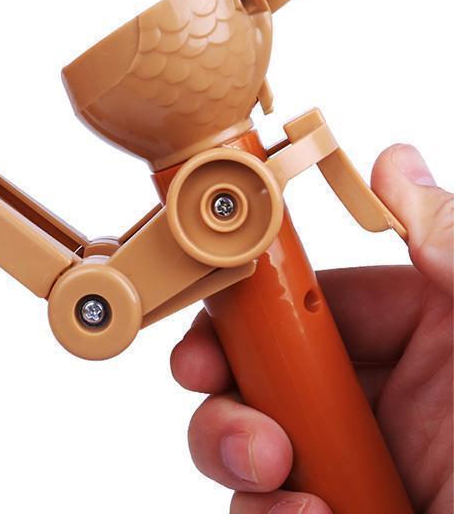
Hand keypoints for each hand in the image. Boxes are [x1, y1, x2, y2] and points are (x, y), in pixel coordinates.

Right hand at [171, 144, 452, 512]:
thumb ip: (452, 245)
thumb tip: (392, 162)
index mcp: (421, 338)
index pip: (307, 300)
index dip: (248, 305)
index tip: (212, 321)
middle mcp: (382, 401)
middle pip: (259, 371)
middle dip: (224, 385)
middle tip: (220, 395)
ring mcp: (360, 469)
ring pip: (246, 444)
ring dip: (237, 453)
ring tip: (280, 476)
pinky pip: (266, 512)